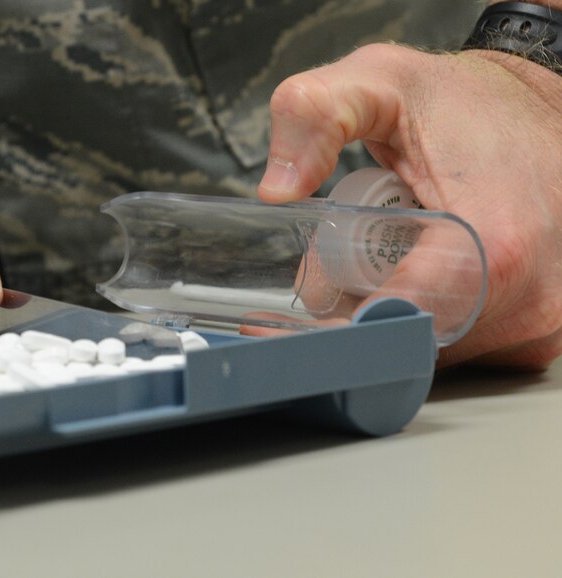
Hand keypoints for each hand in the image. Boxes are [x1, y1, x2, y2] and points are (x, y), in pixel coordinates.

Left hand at [258, 43, 561, 369]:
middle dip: (349, 313)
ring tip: (379, 259)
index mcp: (496, 243)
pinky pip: (457, 345)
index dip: (330, 325)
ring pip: (427, 349)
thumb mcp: (380, 81)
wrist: (538, 112)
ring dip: (385, 318)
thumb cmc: (466, 105)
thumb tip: (277, 187)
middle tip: (331, 266)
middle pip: (402, 341)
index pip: (396, 322)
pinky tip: (413, 275)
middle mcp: (527, 298)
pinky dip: (420, 319)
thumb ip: (316, 115)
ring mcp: (537, 323)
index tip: (286, 316)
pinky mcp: (534, 334)